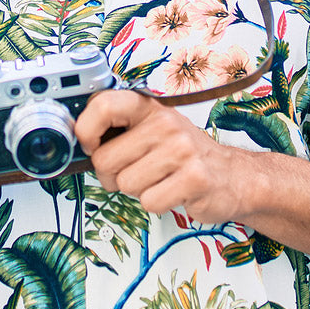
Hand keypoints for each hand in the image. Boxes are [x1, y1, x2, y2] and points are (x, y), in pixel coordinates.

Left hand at [75, 90, 240, 223]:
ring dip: (137, 191)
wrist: (233, 176)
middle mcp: (165, 123)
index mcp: (149, 108)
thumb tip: (76, 140)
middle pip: (104, 160)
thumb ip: (117, 130)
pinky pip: (149, 202)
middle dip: (112, 176)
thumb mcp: (152, 130)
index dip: (85, 130)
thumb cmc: (183, 154)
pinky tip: (172, 191)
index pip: (103, 104)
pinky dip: (156, 204)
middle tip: (134, 172)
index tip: (90, 145)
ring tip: (158, 180)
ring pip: (125, 184)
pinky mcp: (194, 179)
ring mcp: (181, 150)